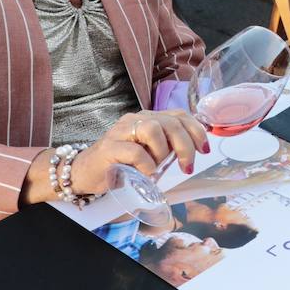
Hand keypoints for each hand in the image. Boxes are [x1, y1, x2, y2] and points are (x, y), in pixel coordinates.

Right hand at [67, 110, 209, 195]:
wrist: (85, 173)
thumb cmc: (120, 163)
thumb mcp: (149, 153)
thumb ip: (167, 148)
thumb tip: (192, 154)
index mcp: (148, 118)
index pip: (179, 115)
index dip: (197, 131)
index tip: (205, 149)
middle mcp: (136, 119)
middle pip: (170, 123)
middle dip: (185, 146)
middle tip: (187, 166)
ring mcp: (121, 131)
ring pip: (153, 130)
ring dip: (162, 153)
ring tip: (157, 168)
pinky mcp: (108, 148)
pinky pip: (134, 151)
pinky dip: (145, 164)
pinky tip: (145, 173)